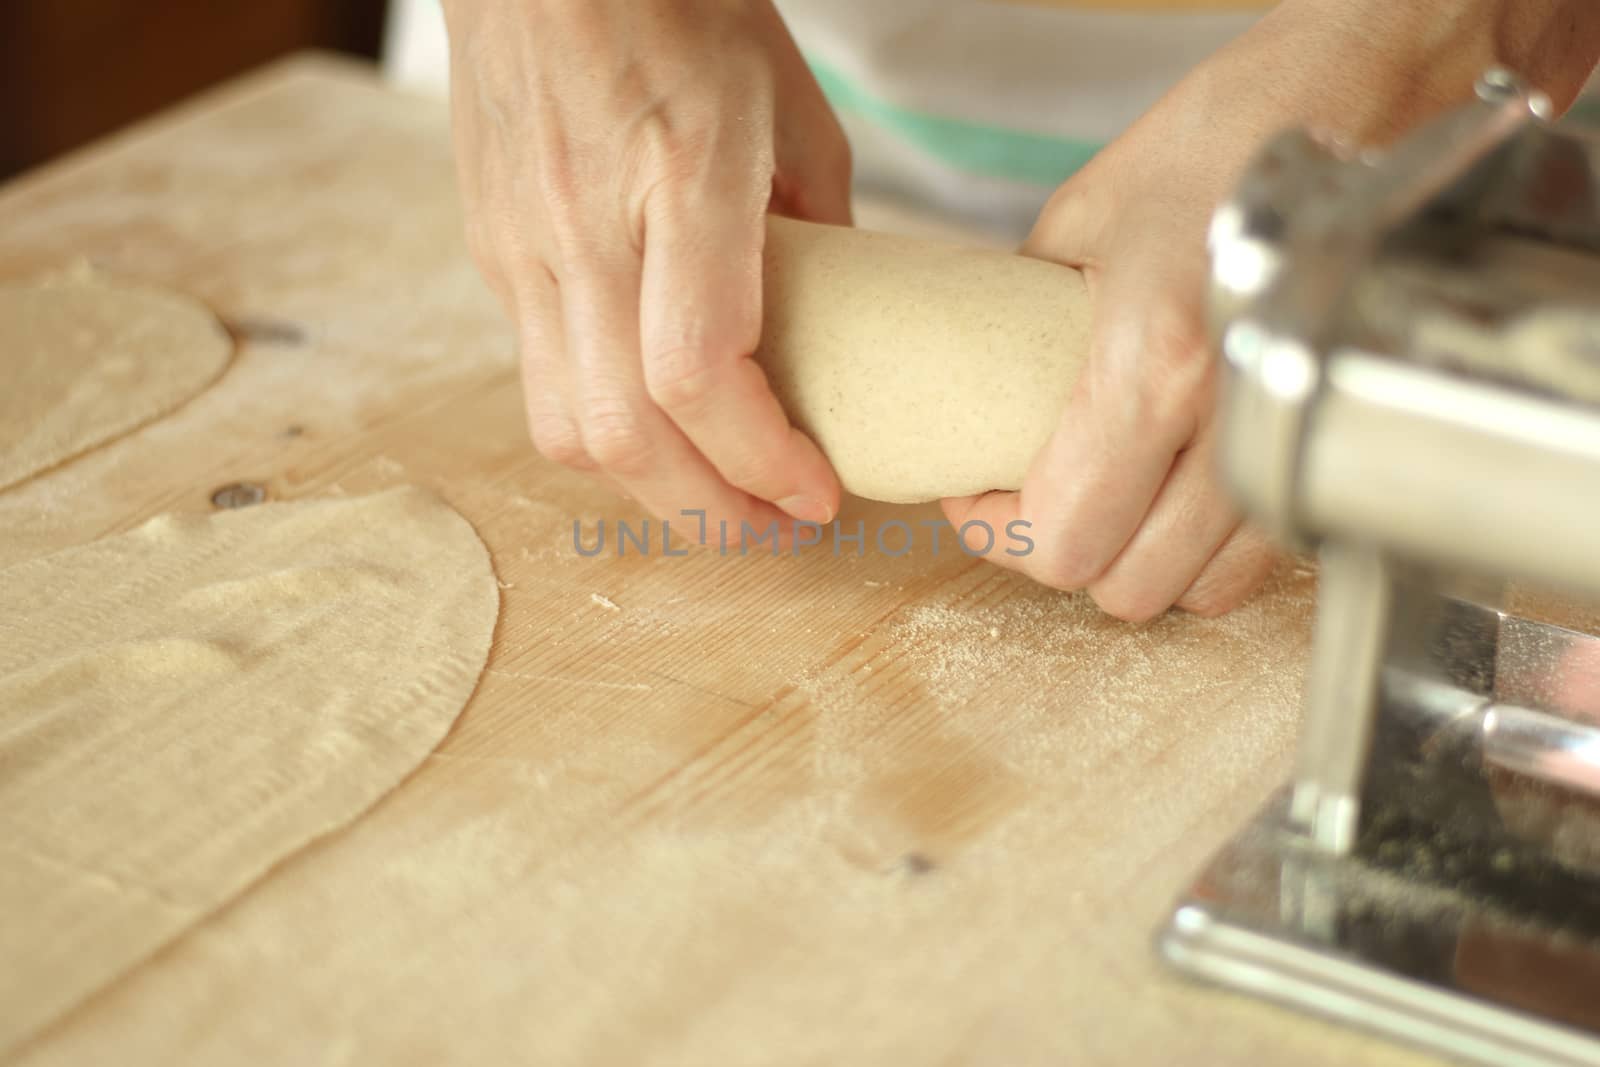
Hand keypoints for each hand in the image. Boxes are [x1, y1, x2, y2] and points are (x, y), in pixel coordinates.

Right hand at [443, 0, 850, 540]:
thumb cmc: (673, 3)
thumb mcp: (786, 101)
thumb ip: (821, 222)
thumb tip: (840, 316)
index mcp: (680, 179)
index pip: (698, 374)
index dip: (759, 460)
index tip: (816, 494)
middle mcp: (585, 229)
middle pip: (623, 436)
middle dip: (708, 512)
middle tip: (775, 528)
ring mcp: (524, 249)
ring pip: (565, 430)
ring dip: (648, 488)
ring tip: (717, 493)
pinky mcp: (494, 256)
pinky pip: (542, 381)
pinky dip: (607, 430)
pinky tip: (658, 423)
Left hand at [943, 0, 1596, 620]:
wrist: (1358, 96)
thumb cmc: (1226, 137)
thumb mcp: (1081, 220)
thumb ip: (1022, 322)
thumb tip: (982, 385)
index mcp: (1153, 362)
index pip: (1064, 536)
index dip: (1000, 534)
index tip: (978, 499)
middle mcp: (1230, 419)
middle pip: (1129, 586)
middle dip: (1067, 554)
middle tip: (1038, 499)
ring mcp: (1293, 439)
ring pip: (1203, 589)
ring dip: (1142, 559)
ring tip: (1111, 499)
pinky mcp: (1332, 441)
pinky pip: (1263, 554)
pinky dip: (1210, 547)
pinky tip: (1179, 492)